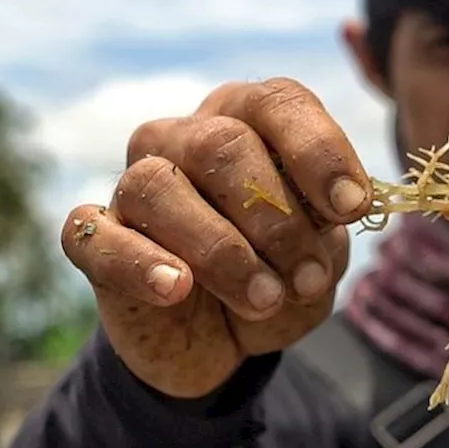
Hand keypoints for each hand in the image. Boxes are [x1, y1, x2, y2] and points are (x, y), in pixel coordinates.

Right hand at [60, 78, 371, 398]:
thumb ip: (326, 224)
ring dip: (223, 251)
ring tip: (266, 299)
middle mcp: (184, 139)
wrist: (226, 344)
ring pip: (159, 187)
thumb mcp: (320, 254)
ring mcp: (133, 186)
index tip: (352, 207)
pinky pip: (98, 237)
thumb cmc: (279, 276)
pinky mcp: (96, 241)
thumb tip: (339, 201)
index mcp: (248, 121)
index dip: (318, 150)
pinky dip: (141, 263)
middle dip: (278, 219)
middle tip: (309, 278)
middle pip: (223, 144)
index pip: (278, 103)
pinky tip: (178, 289)